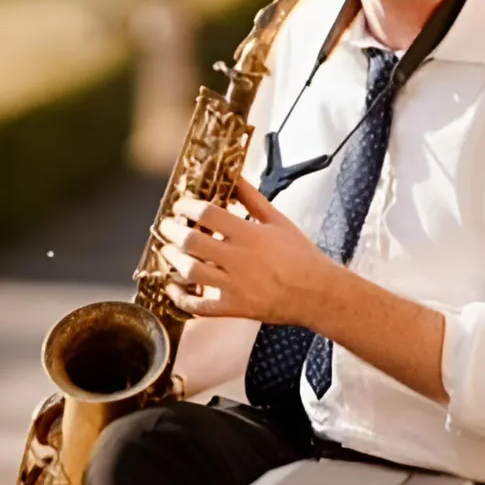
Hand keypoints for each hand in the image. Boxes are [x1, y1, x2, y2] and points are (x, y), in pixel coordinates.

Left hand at [159, 176, 337, 326]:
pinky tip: (173, 288)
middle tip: (166, 226)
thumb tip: (235, 177)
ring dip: (173, 260)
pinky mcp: (235, 308)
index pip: (208, 214)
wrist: (318, 293)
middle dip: (172, 231)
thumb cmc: (301, 256)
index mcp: (250, 234)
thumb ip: (252, 199)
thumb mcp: (278, 221)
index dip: (187, 206)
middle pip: (192, 242)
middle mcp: (239, 259)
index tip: (180, 205)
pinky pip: (200, 306)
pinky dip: (181, 298)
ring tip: (168, 251)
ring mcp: (235, 285)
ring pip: (191, 272)